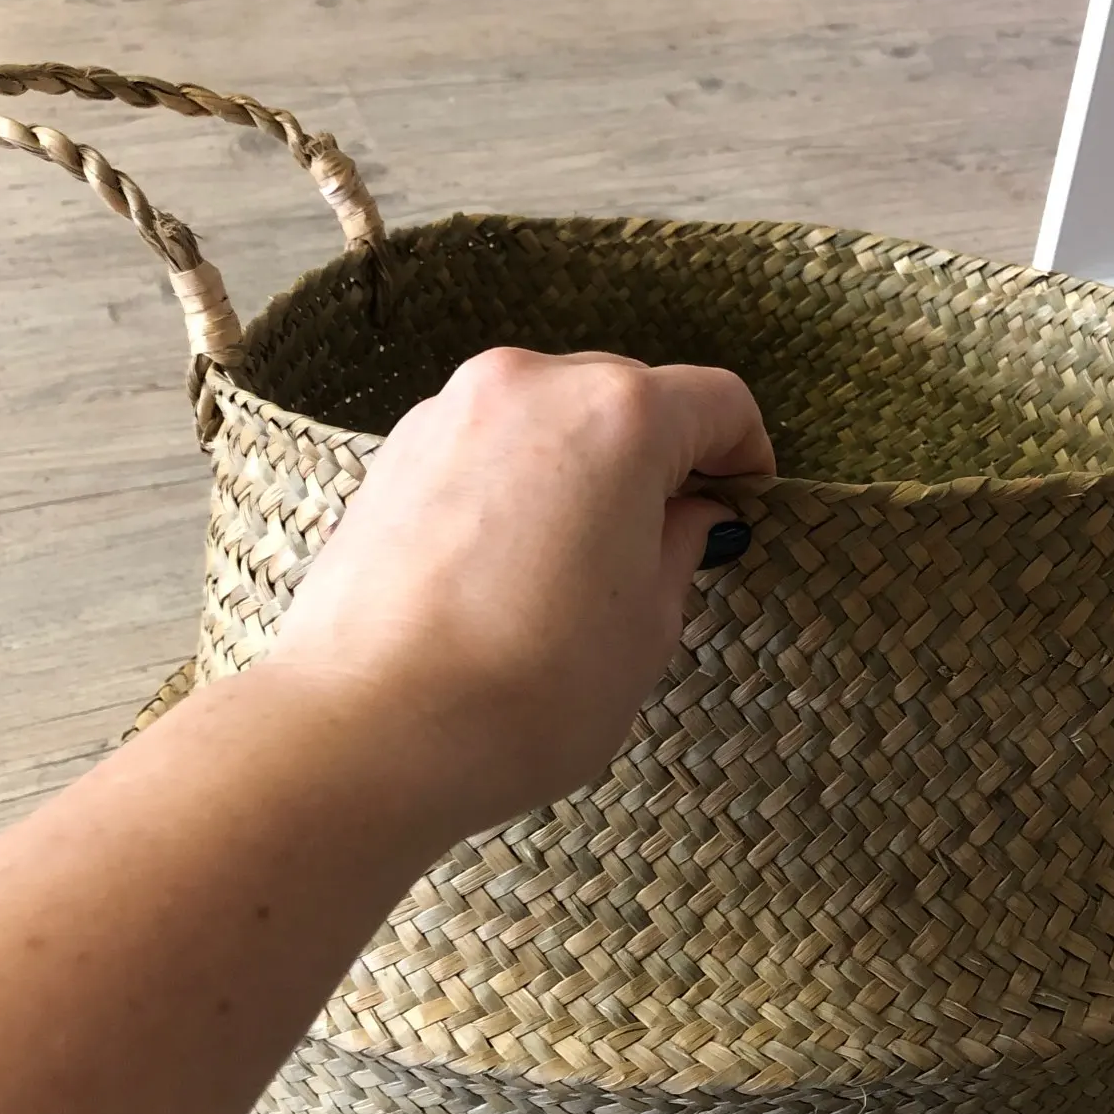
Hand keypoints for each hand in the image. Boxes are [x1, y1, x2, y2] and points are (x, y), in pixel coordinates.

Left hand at [267, 347, 773, 838]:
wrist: (369, 728)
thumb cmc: (526, 690)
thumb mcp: (647, 627)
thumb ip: (681, 546)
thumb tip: (693, 514)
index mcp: (619, 415)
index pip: (716, 401)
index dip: (744, 452)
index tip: (743, 500)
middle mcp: (533, 385)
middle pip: (629, 394)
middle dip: (661, 455)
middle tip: (672, 535)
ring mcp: (452, 410)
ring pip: (551, 415)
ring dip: (584, 465)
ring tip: (583, 558)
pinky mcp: (394, 452)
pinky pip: (486, 444)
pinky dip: (516, 480)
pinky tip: (514, 562)